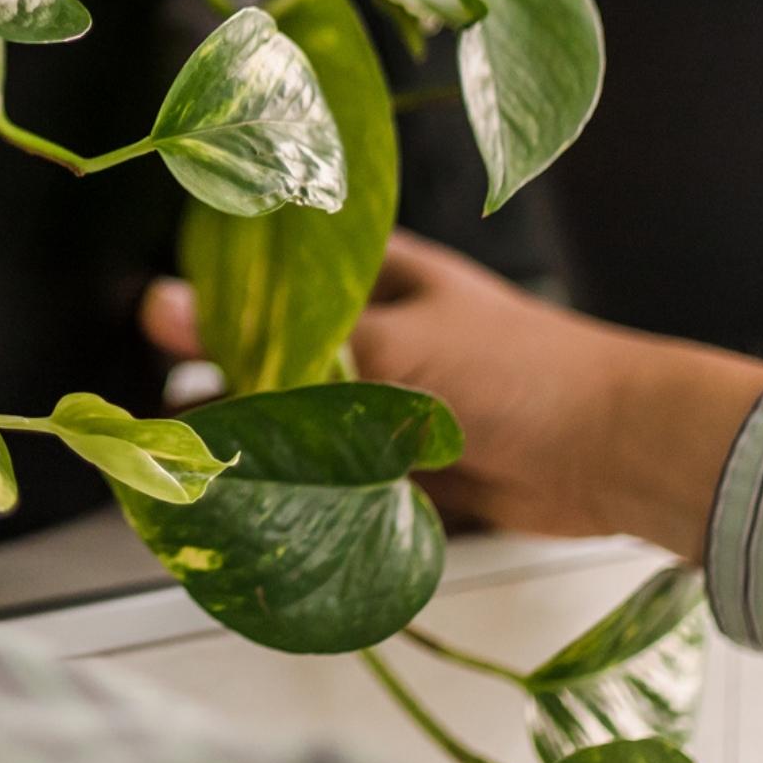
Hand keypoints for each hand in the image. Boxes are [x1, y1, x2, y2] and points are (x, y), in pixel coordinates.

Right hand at [143, 230, 762, 561]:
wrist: (620, 457)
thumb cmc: (520, 371)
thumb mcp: (383, 344)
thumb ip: (272, 339)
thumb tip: (161, 307)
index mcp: (365, 268)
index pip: (263, 261)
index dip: (204, 283)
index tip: (141, 318)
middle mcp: (368, 325)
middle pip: (269, 344)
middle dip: (218, 375)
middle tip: (154, 406)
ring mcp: (383, 394)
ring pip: (294, 412)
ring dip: (253, 437)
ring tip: (187, 461)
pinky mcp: (398, 459)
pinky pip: (327, 471)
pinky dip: (294, 485)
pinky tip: (246, 500)